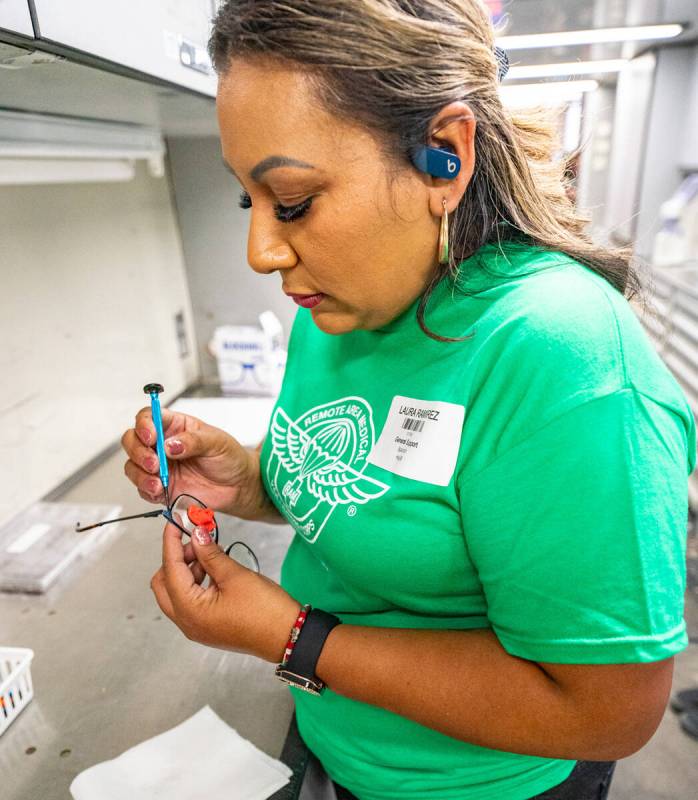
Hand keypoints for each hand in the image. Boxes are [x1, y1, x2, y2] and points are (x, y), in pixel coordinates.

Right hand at [121, 406, 252, 511]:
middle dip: (138, 451)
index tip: (151, 436)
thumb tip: (170, 444)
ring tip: (158, 482)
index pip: (148, 417)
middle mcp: (161, 444)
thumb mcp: (217, 442)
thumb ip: (193, 441)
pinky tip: (160, 491)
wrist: (238, 486)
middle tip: (154, 463)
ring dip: (140, 474)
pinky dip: (147, 490)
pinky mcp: (160, 487)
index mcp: (175, 426)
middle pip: (132, 440)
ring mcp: (159, 466)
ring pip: (132, 465)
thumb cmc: (229, 457)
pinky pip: (143, 488)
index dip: (144, 424)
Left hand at [150, 522, 300, 661]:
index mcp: (189, 609)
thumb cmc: (263, 608)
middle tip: (198, 540)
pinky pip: (189, 600)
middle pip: (163, 583)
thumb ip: (211, 554)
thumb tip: (196, 534)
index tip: (176, 519)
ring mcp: (195, 626)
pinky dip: (195, 581)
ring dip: (187, 569)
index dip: (171, 541)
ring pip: (175, 591)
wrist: (287, 636)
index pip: (170, 568)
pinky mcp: (206, 626)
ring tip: (211, 553)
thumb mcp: (235, 575)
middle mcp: (186, 621)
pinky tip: (214, 569)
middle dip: (176, 557)